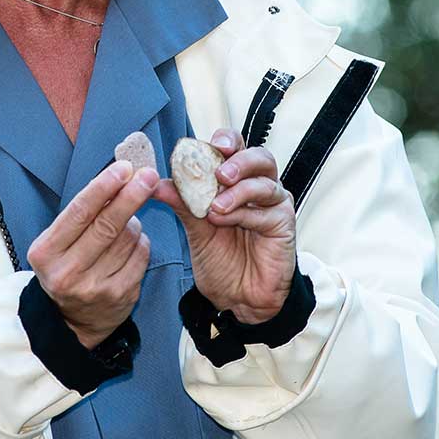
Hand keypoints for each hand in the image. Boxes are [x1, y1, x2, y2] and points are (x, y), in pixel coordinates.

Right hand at [27, 160, 156, 348]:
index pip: (78, 212)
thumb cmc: (67, 267)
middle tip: (147, 176)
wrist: (72, 321)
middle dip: (130, 196)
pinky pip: (140, 255)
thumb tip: (117, 179)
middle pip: (107, 225)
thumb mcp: (58, 242)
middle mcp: (67, 272)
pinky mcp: (120, 296)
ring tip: (126, 221)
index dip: (103, 187)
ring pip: (127, 238)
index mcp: (46, 253)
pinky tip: (133, 242)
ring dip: (133, 222)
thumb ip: (81, 214)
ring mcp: (95, 287)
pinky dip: (141, 242)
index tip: (123, 169)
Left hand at [153, 129, 295, 323]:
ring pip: (265, 182)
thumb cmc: (220, 259)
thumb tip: (154, 182)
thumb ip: (181, 202)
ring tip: (214, 208)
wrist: (236, 298)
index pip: (236, 148)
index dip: (226, 140)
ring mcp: (274, 204)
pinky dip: (245, 214)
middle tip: (219, 174)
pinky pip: (268, 211)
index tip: (211, 144)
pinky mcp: (284, 224)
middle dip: (239, 160)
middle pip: (260, 157)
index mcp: (237, 181)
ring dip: (238, 192)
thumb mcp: (194, 227)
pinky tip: (226, 221)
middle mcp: (259, 187)